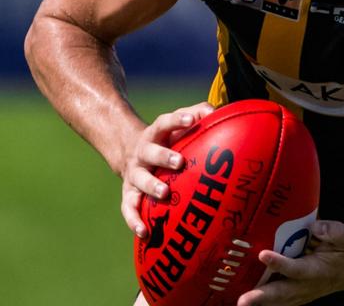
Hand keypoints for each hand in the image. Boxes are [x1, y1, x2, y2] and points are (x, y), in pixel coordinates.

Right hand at [121, 102, 214, 236]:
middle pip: (151, 152)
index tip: (192, 120)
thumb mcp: (178, 122)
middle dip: (164, 157)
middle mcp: (142, 153)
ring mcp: (135, 174)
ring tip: (164, 193)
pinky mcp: (128, 193)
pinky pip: (129, 208)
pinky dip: (134, 220)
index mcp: (156, 133)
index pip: (165, 123)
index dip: (178, 120)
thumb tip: (214, 112)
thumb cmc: (167, 137)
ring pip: (140, 180)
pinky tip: (144, 232)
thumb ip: (197, 112)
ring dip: (151, 186)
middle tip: (179, 162)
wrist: (130, 151)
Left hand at [237, 221, 343, 305]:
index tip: (263, 254)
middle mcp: (307, 286)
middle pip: (281, 293)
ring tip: (240, 303)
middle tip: (242, 301)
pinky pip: (277, 301)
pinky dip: (262, 302)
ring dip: (258, 303)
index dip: (280, 263)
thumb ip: (333, 231)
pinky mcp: (295, 295)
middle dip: (261, 297)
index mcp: (318, 270)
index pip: (296, 269)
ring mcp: (300, 294)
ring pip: (277, 301)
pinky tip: (246, 300)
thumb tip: (315, 227)